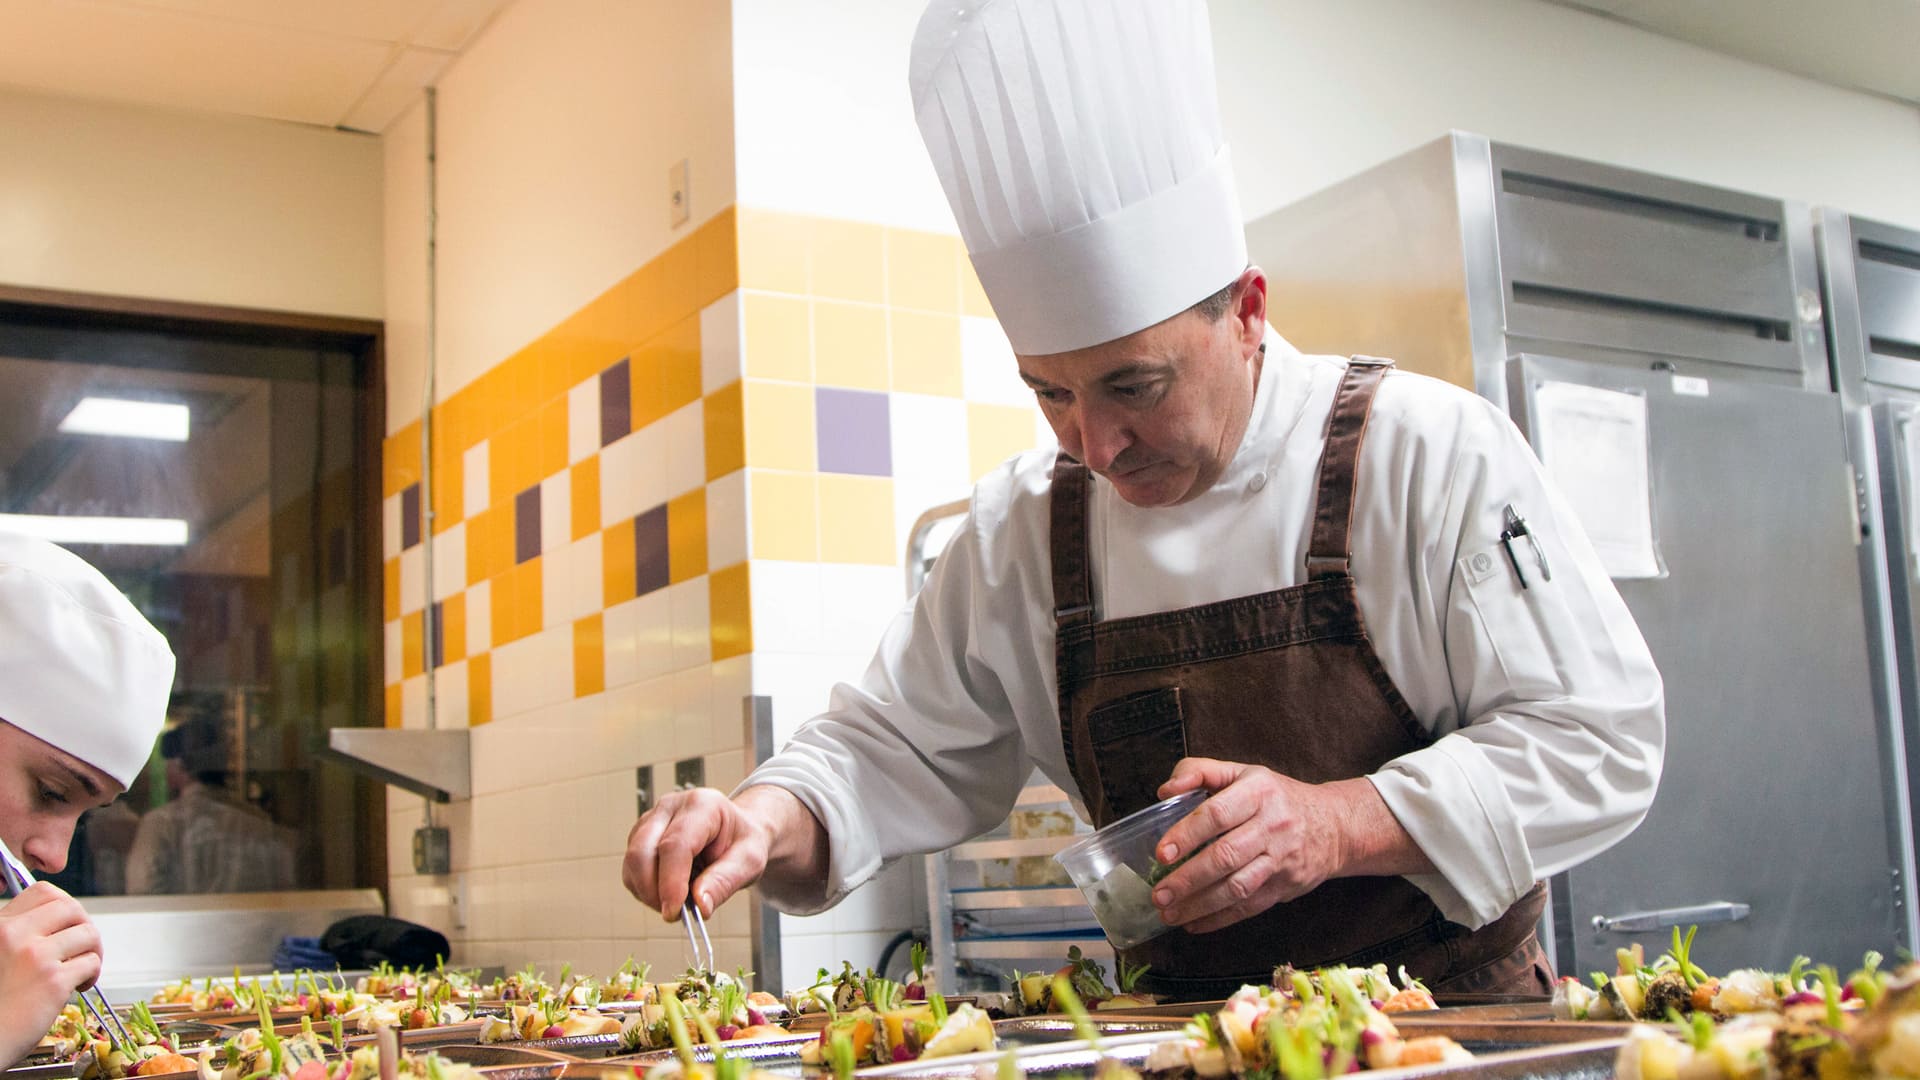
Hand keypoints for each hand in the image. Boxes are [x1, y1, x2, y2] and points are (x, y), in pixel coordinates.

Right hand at [0, 883, 102, 1065]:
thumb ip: (18, 936)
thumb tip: (58, 922)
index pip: (43, 892)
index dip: (63, 905)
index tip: (66, 925)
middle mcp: (14, 935)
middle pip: (71, 907)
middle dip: (84, 925)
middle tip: (81, 946)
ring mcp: (35, 956)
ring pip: (88, 933)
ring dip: (92, 951)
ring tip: (81, 968)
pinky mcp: (53, 981)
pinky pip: (90, 962)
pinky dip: (92, 974)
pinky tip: (78, 986)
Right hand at [622, 787, 772, 920]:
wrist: (736, 829)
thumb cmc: (742, 841)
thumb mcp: (749, 861)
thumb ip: (725, 882)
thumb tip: (700, 907)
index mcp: (702, 806)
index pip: (675, 845)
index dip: (671, 883)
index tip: (674, 912)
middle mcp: (671, 807)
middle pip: (641, 851)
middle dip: (652, 891)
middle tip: (674, 914)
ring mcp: (651, 819)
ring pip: (632, 862)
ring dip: (648, 892)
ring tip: (679, 899)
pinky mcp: (640, 835)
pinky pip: (631, 868)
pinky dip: (644, 888)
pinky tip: (668, 890)